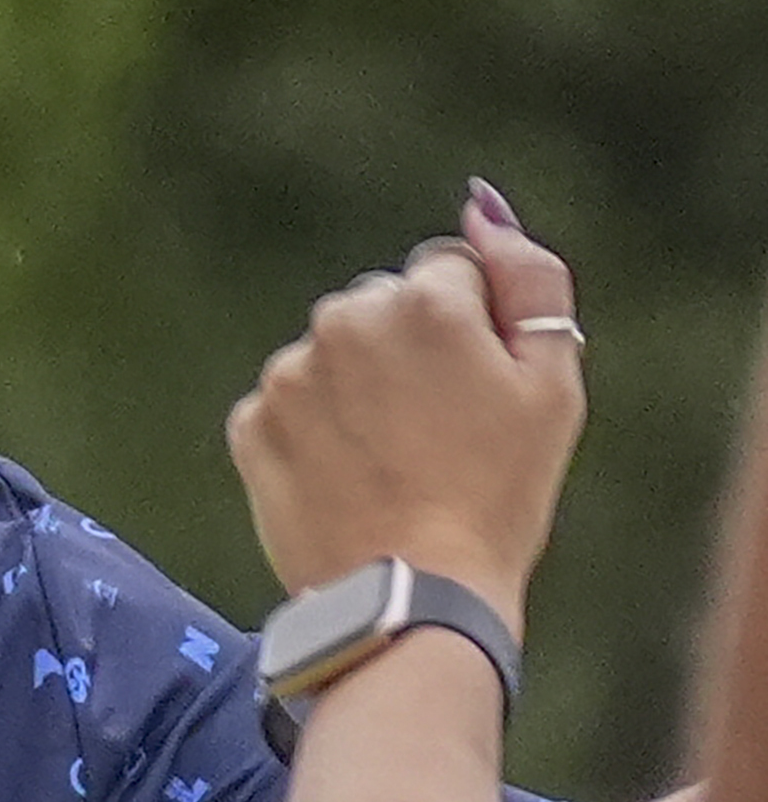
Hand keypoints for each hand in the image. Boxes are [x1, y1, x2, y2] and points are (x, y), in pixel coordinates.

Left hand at [225, 184, 586, 624]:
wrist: (412, 596)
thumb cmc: (498, 494)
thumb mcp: (553, 382)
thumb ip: (528, 277)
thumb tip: (478, 205)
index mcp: (422, 300)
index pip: (447, 277)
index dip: (471, 333)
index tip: (477, 392)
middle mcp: (342, 320)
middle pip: (381, 310)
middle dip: (406, 354)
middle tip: (437, 434)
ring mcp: (287, 374)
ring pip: (331, 358)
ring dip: (356, 393)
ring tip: (391, 462)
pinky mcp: (249, 425)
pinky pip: (288, 407)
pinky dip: (313, 434)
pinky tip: (348, 477)